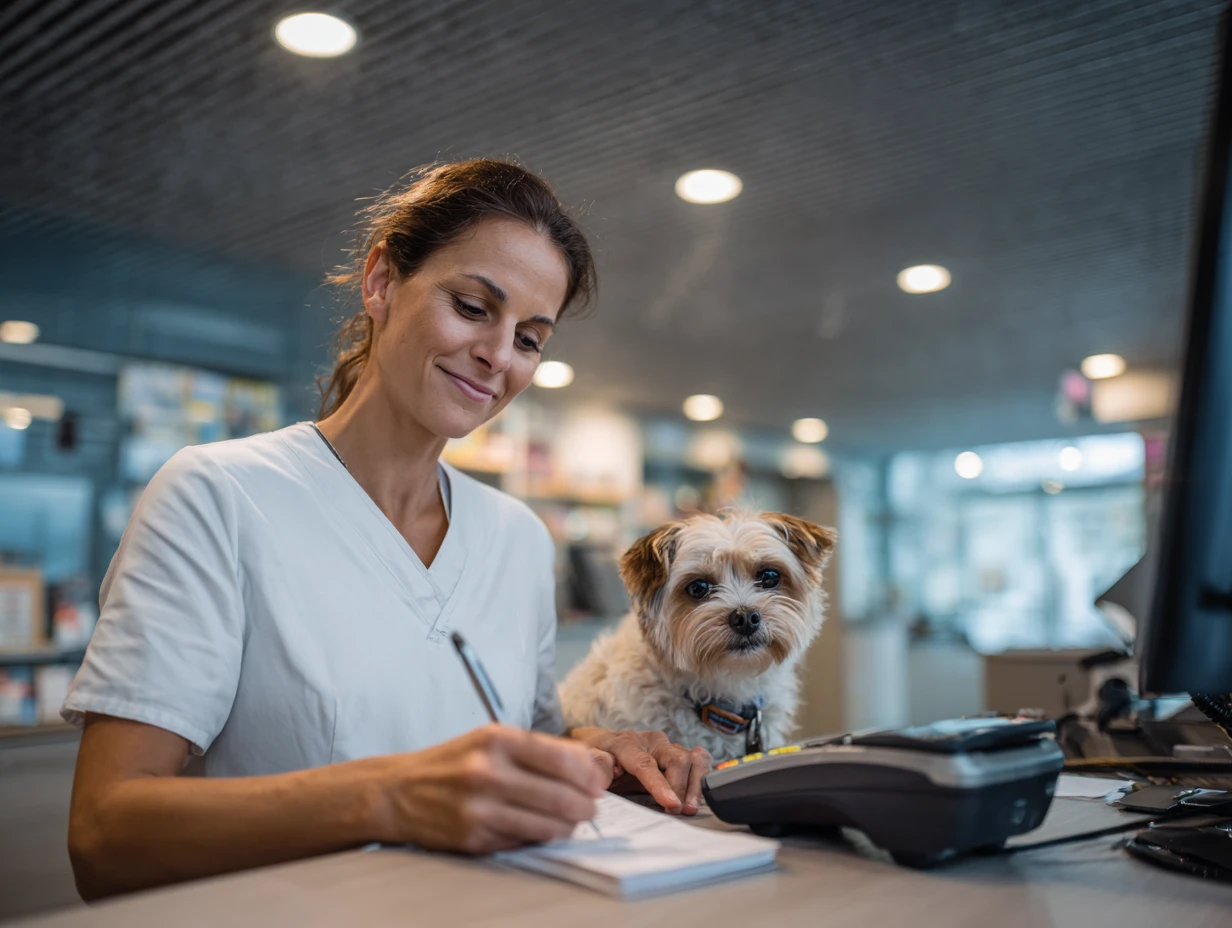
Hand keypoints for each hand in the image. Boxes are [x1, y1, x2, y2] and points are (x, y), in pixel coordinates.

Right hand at [369, 724, 605, 853]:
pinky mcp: (474, 839)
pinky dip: (538, 837)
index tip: (597, 782)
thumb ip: (540, 750)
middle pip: (562, 796)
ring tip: (570, 821)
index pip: (563, 758)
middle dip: (586, 806)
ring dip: (568, 826)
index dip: (589, 775)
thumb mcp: (492, 739)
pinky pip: (524, 841)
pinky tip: (538, 828)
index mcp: (497, 740)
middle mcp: (488, 772)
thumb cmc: (455, 761)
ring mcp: (480, 809)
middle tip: (590, 808)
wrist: (398, 791)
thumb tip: (592, 767)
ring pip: (549, 825)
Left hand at [569, 728, 711, 815]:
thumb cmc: (597, 757)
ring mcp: (667, 746)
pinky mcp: (678, 752)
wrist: (604, 746)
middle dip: (681, 787)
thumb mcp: (587, 760)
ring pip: (693, 758)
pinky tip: (698, 795)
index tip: (671, 803)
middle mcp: (651, 741)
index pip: (645, 764)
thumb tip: (611, 771)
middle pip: (677, 758)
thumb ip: (596, 764)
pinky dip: (702, 777)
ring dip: (695, 785)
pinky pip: (699, 760)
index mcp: (626, 743)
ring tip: (690, 808)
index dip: (659, 784)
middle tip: (678, 810)